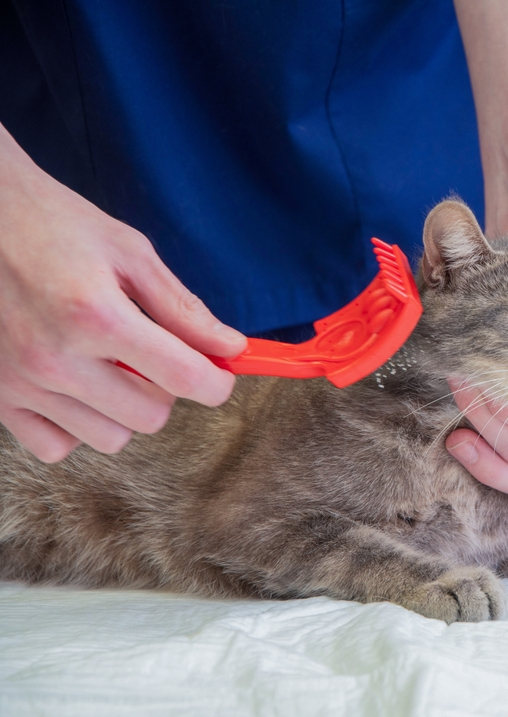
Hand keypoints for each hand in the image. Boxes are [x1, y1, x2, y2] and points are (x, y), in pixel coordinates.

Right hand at [0, 124, 246, 462]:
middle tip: (154, 355)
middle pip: (150, 417)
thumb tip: (230, 347)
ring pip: (109, 438)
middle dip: (167, 389)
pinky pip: (57, 446)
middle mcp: (56, 358)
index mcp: (96, 315)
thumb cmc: (50, 223)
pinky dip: (75, 426)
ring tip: (108, 364)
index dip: (217, 383)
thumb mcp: (128, 251)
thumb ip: (182, 307)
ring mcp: (21, 383)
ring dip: (123, 409)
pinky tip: (76, 386)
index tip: (221, 375)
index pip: (183, 378)